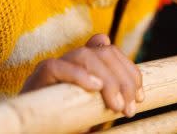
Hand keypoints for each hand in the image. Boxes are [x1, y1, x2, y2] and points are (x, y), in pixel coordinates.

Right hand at [20, 34, 143, 116]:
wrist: (37, 132)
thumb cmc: (69, 127)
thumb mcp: (96, 115)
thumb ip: (112, 101)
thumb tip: (141, 97)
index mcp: (85, 66)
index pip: (111, 51)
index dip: (129, 70)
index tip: (140, 97)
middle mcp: (70, 62)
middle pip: (103, 51)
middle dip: (122, 78)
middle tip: (129, 108)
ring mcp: (53, 67)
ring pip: (84, 54)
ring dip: (107, 79)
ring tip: (116, 106)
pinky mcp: (36, 78)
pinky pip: (56, 66)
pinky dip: (78, 75)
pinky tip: (95, 88)